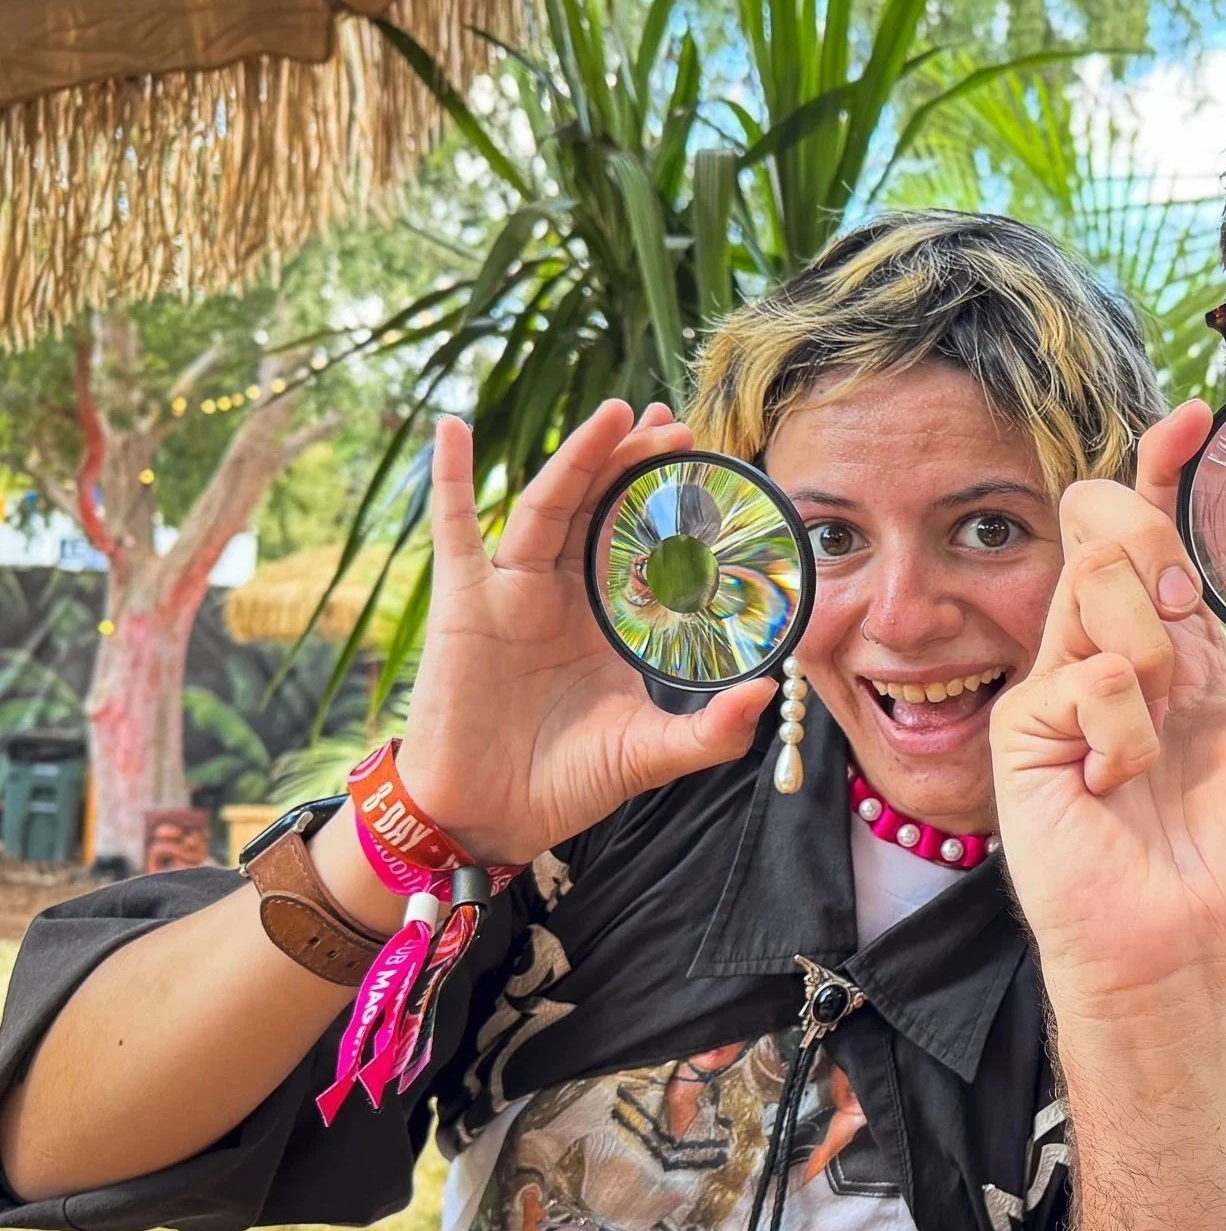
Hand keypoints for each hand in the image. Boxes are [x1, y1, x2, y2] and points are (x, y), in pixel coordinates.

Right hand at [395, 401, 775, 864]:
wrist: (490, 817)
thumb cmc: (566, 783)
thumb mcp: (651, 754)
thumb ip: (711, 731)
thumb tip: (769, 695)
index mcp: (607, 617)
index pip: (643, 540)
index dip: (668, 497)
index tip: (703, 454)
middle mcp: (561, 592)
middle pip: (603, 506)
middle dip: (636, 460)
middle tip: (677, 422)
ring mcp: (511, 591)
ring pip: (549, 506)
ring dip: (580, 456)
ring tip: (617, 413)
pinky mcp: (463, 602)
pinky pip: (452, 530)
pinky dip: (451, 480)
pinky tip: (451, 429)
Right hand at [990, 400, 1225, 1019]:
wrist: (1188, 944)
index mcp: (1174, 646)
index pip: (1155, 526)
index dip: (1164, 462)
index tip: (1198, 414)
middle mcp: (1111, 649)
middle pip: (1105, 520)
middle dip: (1153, 546)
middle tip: (1186, 624)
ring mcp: (1061, 684)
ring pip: (1095, 579)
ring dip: (1152, 653)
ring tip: (1159, 736)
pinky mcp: (1025, 728)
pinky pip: (1087, 675)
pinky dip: (1126, 731)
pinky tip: (1122, 781)